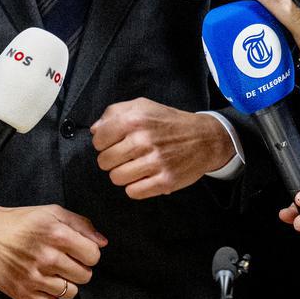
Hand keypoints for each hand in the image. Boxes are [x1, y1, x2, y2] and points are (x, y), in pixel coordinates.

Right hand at [0, 202, 106, 298]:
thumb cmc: (22, 222)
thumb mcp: (53, 212)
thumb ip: (81, 224)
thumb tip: (102, 242)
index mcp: (57, 235)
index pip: (93, 256)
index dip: (89, 253)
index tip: (79, 250)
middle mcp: (47, 258)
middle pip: (85, 276)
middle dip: (79, 268)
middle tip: (66, 261)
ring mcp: (34, 278)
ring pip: (70, 293)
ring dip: (66, 283)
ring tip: (54, 272)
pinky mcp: (21, 293)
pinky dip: (50, 296)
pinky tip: (43, 282)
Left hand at [91, 98, 234, 198]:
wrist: (204, 138)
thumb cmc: (169, 122)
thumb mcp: (143, 106)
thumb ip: (114, 113)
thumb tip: (95, 130)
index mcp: (134, 119)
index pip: (98, 140)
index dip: (103, 143)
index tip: (115, 142)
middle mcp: (143, 140)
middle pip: (105, 161)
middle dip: (112, 159)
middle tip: (127, 155)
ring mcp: (155, 162)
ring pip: (116, 178)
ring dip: (123, 174)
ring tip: (136, 165)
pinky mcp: (164, 181)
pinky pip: (133, 192)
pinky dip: (136, 187)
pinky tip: (145, 176)